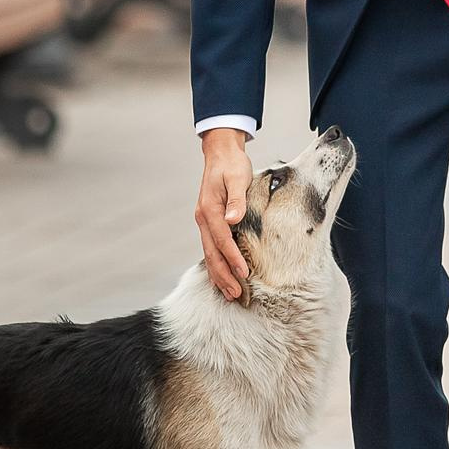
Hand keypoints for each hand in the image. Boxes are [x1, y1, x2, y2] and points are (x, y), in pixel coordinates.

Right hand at [195, 129, 253, 299]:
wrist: (221, 154)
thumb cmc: (232, 165)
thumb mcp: (237, 177)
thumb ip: (236, 200)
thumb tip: (233, 220)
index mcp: (210, 209)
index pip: (222, 240)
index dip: (232, 258)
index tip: (244, 274)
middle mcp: (204, 219)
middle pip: (212, 253)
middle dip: (223, 275)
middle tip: (236, 295)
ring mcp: (205, 222)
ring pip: (210, 254)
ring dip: (219, 275)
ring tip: (230, 293)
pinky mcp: (210, 223)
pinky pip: (212, 248)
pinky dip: (217, 264)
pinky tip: (224, 277)